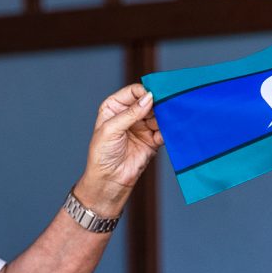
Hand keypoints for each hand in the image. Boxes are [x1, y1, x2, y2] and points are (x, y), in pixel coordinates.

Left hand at [76, 83, 162, 214]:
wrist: (109, 181)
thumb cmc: (102, 154)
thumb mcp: (111, 129)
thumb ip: (130, 113)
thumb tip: (149, 97)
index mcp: (115, 107)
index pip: (133, 92)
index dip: (144, 91)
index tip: (155, 95)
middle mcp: (129, 114)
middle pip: (149, 102)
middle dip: (158, 103)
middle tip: (167, 104)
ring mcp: (142, 127)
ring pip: (158, 115)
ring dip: (164, 117)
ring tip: (168, 119)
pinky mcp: (152, 140)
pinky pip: (163, 130)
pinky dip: (168, 130)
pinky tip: (169, 129)